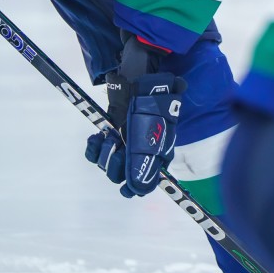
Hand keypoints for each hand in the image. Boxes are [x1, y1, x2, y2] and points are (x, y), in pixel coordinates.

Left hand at [85, 71, 185, 196]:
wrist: (133, 85)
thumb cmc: (150, 95)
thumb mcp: (162, 98)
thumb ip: (170, 100)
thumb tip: (181, 85)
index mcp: (157, 153)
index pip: (148, 179)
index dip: (138, 186)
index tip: (128, 187)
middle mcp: (139, 156)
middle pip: (124, 177)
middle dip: (116, 165)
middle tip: (117, 145)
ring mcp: (122, 150)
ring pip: (108, 167)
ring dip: (105, 153)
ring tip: (109, 136)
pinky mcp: (107, 142)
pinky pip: (95, 156)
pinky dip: (93, 150)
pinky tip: (96, 137)